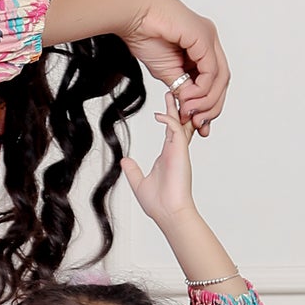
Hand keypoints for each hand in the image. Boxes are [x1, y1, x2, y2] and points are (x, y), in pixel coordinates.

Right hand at [120, 0, 228, 135]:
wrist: (133, 17)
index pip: (214, 80)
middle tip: (197, 124)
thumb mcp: (166, 72)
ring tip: (189, 112)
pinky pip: (211, 70)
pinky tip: (187, 98)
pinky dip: (202, 88)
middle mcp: (209, 41)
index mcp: (201, 47)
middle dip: (212, 106)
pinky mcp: (204, 37)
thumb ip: (181, 88)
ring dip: (206, 100)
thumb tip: (189, 109)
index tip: (198, 125)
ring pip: (220, 77)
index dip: (209, 105)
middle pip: (222, 80)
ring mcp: (209, 37)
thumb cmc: (144, 35)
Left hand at [121, 98, 194, 226]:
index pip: (170, 132)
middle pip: (177, 123)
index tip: (165, 107)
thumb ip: (133, 171)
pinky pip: (175, 130)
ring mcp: (178, 150)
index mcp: (167, 156)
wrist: (168, 213)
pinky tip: (159, 114)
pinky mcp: (180, 152)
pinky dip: (168, 120)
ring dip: (174, 108)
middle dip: (175, 107)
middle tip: (172, 92)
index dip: (169, 118)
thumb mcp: (139, 183)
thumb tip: (125, 161)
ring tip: (170, 93)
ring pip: (179, 123)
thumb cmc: (158, 203)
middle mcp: (174, 151)